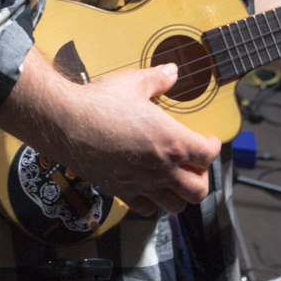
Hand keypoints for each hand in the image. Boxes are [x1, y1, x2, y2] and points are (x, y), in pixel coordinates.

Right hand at [0, 53, 220, 218]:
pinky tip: (148, 190)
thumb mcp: (134, 82)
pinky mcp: (121, 191)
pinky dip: (152, 204)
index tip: (209, 141)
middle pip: (198, 189)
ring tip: (174, 180)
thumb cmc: (101, 102)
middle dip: (201, 177)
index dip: (213, 147)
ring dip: (180, 194)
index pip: (208, 155)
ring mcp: (142, 184)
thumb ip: (158, 79)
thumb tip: (173, 71)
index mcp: (172, 142)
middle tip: (193, 164)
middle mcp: (162, 169)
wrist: (66, 123)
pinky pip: (146, 209)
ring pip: (176, 205)